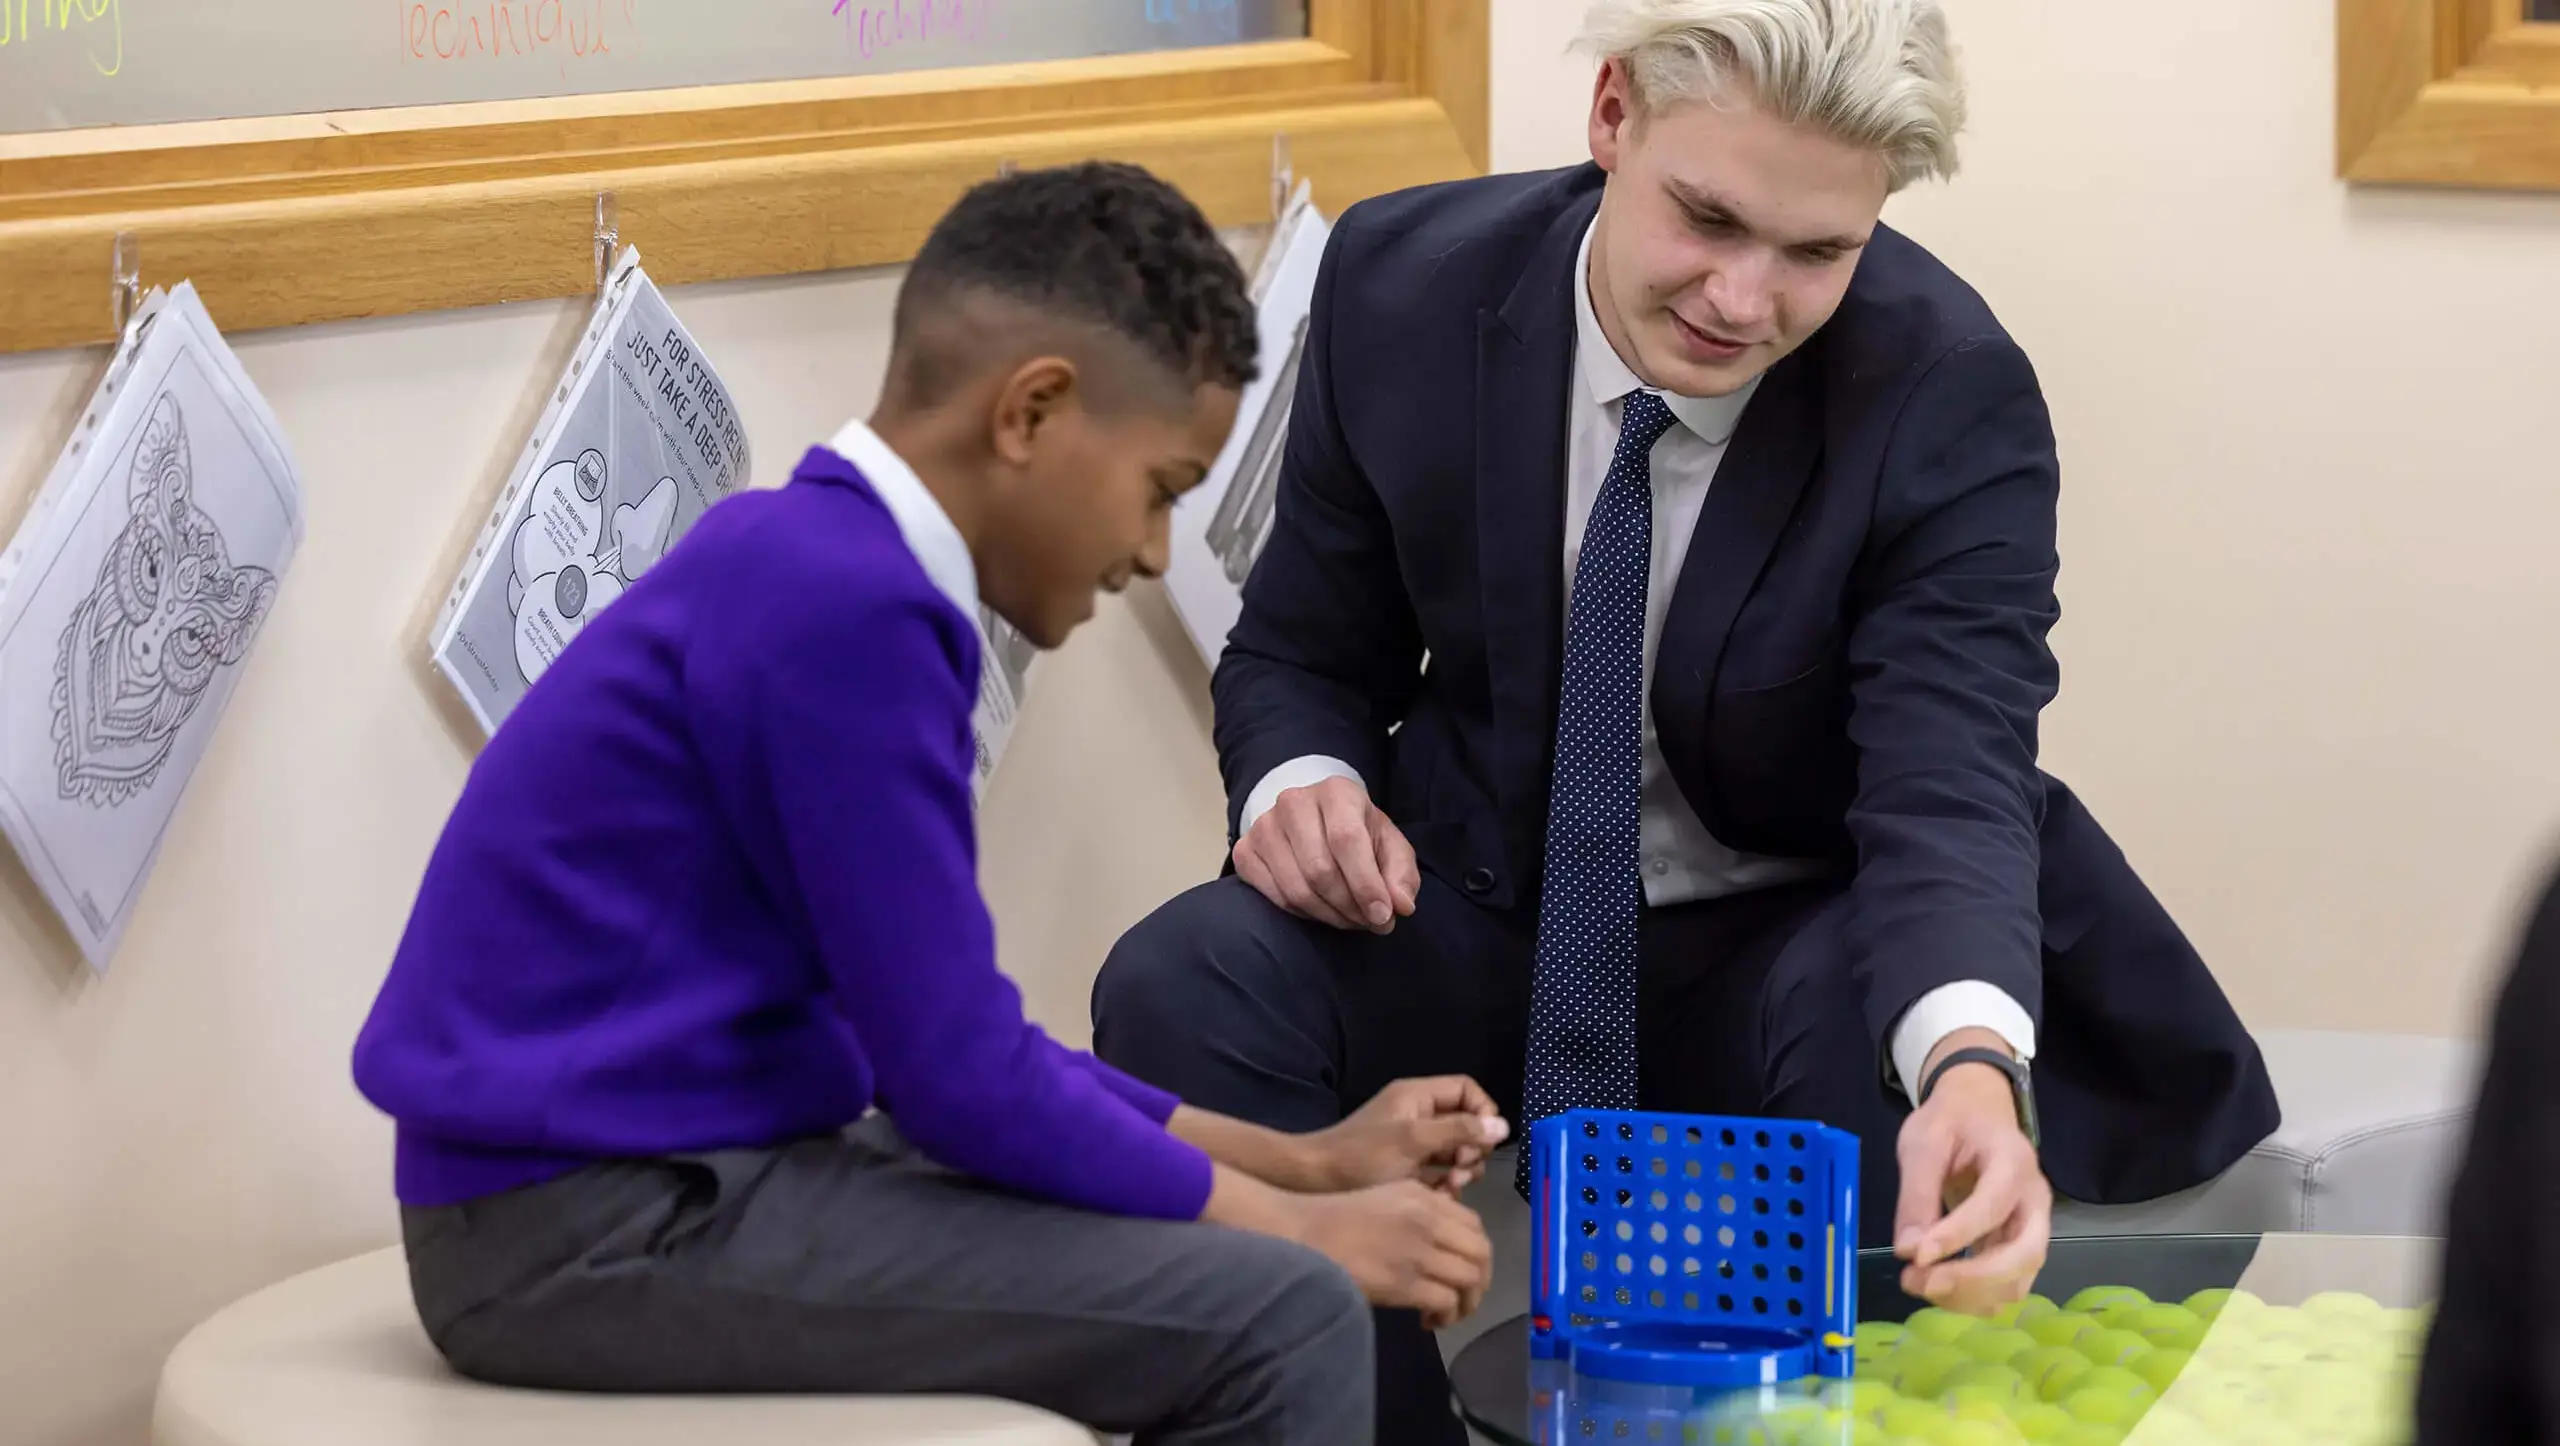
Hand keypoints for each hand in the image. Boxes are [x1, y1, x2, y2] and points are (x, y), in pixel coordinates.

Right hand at [1233, 776, 1418, 932]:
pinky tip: (1322, 910)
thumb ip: (1401, 874)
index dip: (1366, 884)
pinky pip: (1276, 898)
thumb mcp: (1389, 845)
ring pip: (1297, 889)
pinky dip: (1304, 914)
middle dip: (1349, 906)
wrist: (1315, 818)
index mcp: (1336, 792)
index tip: (1383, 916)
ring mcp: (1264, 826)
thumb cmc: (1357, 832)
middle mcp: (1294, 802)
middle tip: (1369, 923)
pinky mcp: (1246, 851)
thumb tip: (1402, 905)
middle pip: (1320, 870)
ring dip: (1329, 915)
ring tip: (1350, 919)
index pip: (1347, 840)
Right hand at [1286, 1181, 1492, 1329]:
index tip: (1464, 1271)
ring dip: (1466, 1304)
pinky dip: (1445, 1317)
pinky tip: (1427, 1321)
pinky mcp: (1405, 1282)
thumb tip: (1444, 1247)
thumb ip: (1420, 1213)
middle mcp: (1428, 1219)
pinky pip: (1446, 1302)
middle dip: (1480, 1282)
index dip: (1477, 1253)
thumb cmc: (1334, 1219)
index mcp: (1424, 1197)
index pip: (1475, 1225)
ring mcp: (1418, 1250)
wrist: (1300, 1234)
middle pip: (1481, 1253)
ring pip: (1470, 1279)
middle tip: (1463, 1300)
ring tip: (1447, 1315)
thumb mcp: (1385, 1199)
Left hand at [1309, 1076, 1509, 1195]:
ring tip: (1451, 1187)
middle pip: (1466, 1123)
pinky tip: (1440, 1199)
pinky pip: (1440, 1171)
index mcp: (1417, 1097)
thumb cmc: (1362, 1156)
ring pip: (1455, 1151)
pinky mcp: (1408, 1168)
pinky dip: (1445, 1184)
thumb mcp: (1412, 1141)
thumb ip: (1458, 1131)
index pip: (1466, 1090)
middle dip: (1472, 1148)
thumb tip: (1502, 1126)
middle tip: (1461, 1171)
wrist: (1315, 1182)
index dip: (1483, 1111)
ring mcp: (1413, 1143)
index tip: (1485, 1140)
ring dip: (1461, 1170)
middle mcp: (1418, 1115)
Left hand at [1894, 1037, 2050, 1314]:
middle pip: (2024, 1254)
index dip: (1957, 1235)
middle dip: (1972, 1278)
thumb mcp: (1923, 1142)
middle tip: (1919, 1282)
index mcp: (2013, 1160)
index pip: (1993, 1205)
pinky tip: (1937, 1288)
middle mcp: (2034, 1200)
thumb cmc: (1951, 1122)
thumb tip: (1908, 1251)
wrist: (1977, 1114)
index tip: (1916, 1257)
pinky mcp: (2020, 1249)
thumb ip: (1916, 1194)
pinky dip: (1973, 1298)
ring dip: (1968, 1294)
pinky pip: (2007, 1286)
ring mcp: (2033, 1228)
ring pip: (2018, 1279)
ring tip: (1916, 1283)